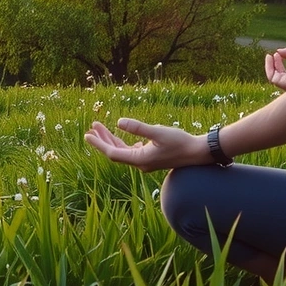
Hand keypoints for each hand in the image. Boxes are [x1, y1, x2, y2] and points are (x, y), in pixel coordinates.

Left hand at [83, 118, 210, 170]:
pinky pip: (132, 151)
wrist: (198, 153)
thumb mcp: (158, 132)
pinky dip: (123, 142)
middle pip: (115, 152)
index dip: (99, 144)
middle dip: (103, 139)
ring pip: (123, 151)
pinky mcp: (151, 158)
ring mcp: (145, 162)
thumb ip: (138, 128)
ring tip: (101, 127)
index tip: (87, 135)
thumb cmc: (180, 142)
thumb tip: (119, 122)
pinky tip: (121, 135)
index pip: (113, 152)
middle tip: (92, 126)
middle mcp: (140, 163)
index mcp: (140, 159)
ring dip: (112, 139)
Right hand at [264, 47, 285, 90]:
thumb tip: (278, 51)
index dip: (279, 62)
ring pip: (273, 77)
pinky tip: (271, 57)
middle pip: (278, 75)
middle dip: (273, 66)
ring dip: (270, 66)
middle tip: (273, 55)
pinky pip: (272, 77)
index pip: (284, 72)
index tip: (278, 53)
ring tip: (270, 55)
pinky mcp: (284, 84)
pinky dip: (269, 68)